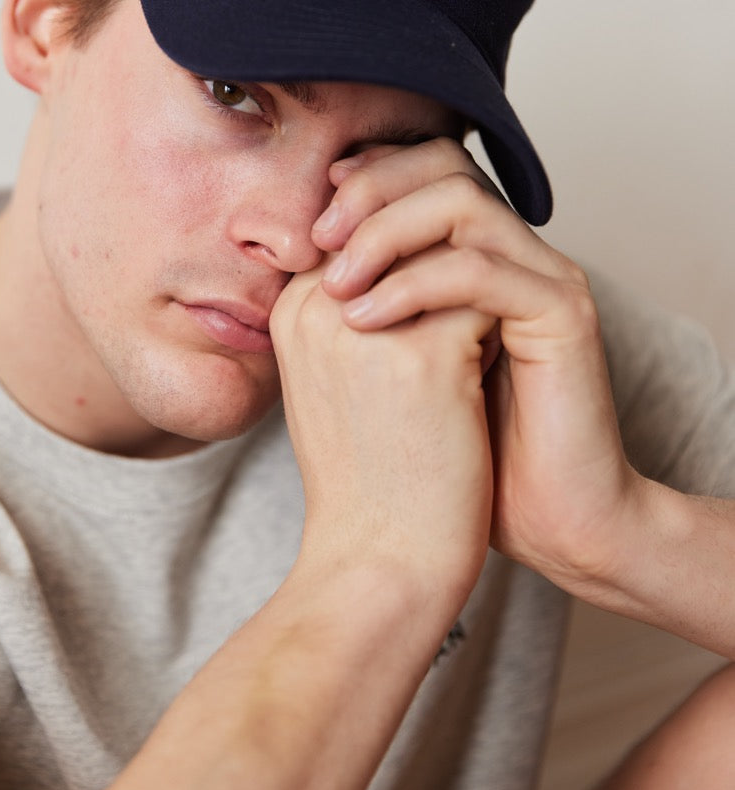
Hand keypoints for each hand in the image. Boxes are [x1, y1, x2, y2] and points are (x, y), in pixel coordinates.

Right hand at [269, 251, 494, 629]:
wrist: (382, 564)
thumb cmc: (369, 479)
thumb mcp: (338, 380)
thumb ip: (356, 311)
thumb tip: (414, 254)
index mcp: (292, 309)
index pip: (364, 225)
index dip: (416, 244)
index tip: (444, 283)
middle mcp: (319, 306)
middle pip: (408, 225)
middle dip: (451, 255)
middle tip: (468, 312)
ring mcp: (366, 326)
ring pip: (453, 256)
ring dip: (474, 294)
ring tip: (471, 354)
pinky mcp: (423, 356)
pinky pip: (484, 300)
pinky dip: (497, 333)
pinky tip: (483, 384)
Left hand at [309, 138, 638, 594]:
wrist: (531, 524)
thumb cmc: (446, 456)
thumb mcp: (383, 360)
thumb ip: (360, 296)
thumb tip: (293, 252)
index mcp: (477, 254)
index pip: (422, 169)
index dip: (363, 177)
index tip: (307, 220)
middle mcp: (515, 252)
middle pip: (445, 163)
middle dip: (371, 189)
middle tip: (318, 237)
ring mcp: (543, 276)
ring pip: (462, 201)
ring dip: (385, 231)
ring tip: (335, 284)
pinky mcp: (563, 312)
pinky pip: (480, 269)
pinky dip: (413, 285)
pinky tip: (364, 319)